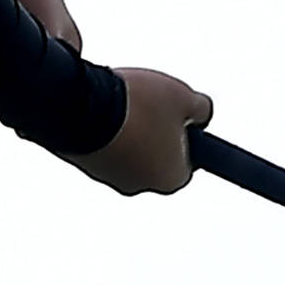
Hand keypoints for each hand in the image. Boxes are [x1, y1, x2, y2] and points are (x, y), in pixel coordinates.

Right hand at [63, 64, 211, 196]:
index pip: (189, 163)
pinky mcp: (82, 164)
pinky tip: (105, 106)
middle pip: (156, 159)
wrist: (82, 106)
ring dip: (129, 130)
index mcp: (172, 178)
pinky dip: (105, 129)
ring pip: (127, 152)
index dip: (188, 138)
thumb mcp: (184, 97)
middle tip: (155, 105)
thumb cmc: (138, 108)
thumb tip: (202, 113)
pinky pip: (102, 145)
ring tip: (126, 102)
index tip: (183, 118)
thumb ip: (201, 109)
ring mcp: (107, 177)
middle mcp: (140, 186)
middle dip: (156, 134)